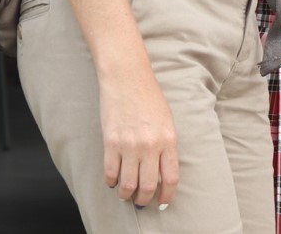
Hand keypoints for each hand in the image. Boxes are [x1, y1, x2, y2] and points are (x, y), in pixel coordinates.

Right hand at [100, 67, 179, 208]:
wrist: (127, 78)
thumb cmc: (149, 97)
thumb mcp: (167, 121)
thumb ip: (166, 145)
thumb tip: (161, 171)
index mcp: (168, 139)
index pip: (171, 177)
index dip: (168, 194)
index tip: (164, 202)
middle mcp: (150, 145)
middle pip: (148, 186)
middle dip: (145, 199)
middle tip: (142, 202)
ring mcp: (129, 145)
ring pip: (127, 184)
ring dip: (126, 195)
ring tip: (126, 195)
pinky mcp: (110, 142)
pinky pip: (110, 173)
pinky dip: (111, 182)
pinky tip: (112, 181)